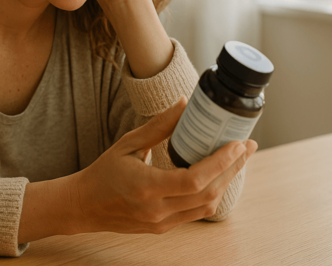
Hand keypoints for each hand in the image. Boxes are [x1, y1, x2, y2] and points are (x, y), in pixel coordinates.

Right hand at [71, 98, 257, 234]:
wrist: (84, 206)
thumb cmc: (104, 172)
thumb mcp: (128, 144)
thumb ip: (158, 126)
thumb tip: (184, 103)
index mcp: (146, 188)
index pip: (194, 180)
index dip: (220, 163)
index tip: (237, 144)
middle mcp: (156, 210)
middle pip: (208, 193)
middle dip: (233, 168)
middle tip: (248, 146)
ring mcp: (161, 222)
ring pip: (207, 206)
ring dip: (226, 181)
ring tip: (238, 159)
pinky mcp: (164, 227)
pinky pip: (196, 212)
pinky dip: (212, 193)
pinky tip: (219, 175)